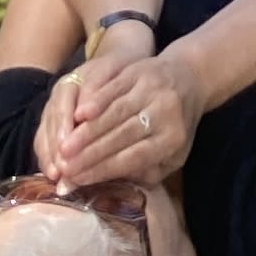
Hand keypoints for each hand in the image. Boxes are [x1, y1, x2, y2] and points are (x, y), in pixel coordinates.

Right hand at [42, 46, 195, 186]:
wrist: (191, 76)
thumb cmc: (177, 123)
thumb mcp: (173, 154)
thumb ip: (148, 172)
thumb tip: (116, 185)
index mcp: (172, 138)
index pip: (133, 157)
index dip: (103, 169)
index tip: (77, 180)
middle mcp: (164, 113)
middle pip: (121, 136)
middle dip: (89, 154)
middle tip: (64, 168)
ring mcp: (151, 89)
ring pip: (114, 113)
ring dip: (87, 132)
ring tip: (64, 149)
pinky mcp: (140, 71)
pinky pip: (113, 88)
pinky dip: (95, 102)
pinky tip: (78, 115)